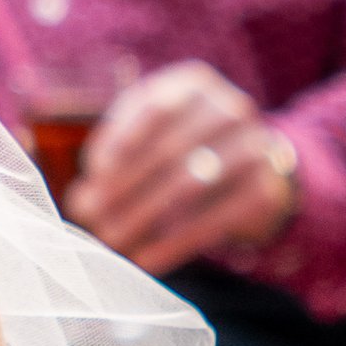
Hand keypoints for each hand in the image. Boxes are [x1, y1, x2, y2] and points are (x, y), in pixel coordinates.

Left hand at [65, 59, 295, 272]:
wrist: (251, 171)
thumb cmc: (179, 148)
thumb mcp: (146, 137)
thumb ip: (111, 160)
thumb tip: (81, 203)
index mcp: (194, 85)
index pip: (153, 110)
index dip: (119, 143)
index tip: (92, 175)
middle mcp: (230, 109)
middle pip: (168, 151)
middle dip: (124, 188)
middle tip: (91, 216)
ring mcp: (254, 150)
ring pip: (189, 187)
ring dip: (143, 217)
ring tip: (111, 240)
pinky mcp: (264, 192)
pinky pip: (212, 221)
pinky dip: (173, 244)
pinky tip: (144, 260)